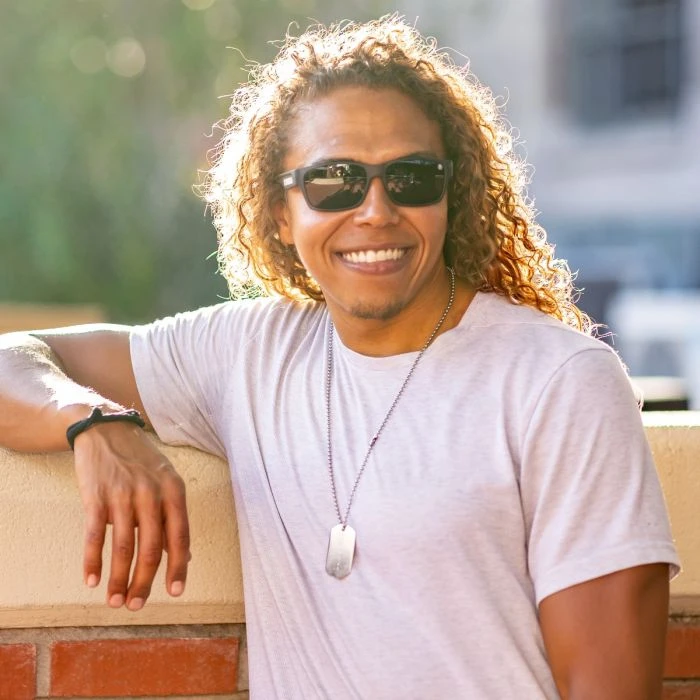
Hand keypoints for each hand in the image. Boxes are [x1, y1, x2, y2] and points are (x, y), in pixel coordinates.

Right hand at [72, 422, 189, 610]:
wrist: (107, 430)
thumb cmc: (141, 461)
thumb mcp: (166, 480)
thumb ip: (172, 515)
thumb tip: (185, 554)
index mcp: (174, 490)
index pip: (180, 535)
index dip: (178, 566)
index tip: (176, 591)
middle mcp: (151, 493)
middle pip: (151, 548)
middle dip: (145, 582)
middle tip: (137, 606)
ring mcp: (123, 494)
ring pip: (123, 547)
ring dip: (118, 579)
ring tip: (115, 601)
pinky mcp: (96, 496)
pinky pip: (94, 535)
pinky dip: (93, 561)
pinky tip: (91, 580)